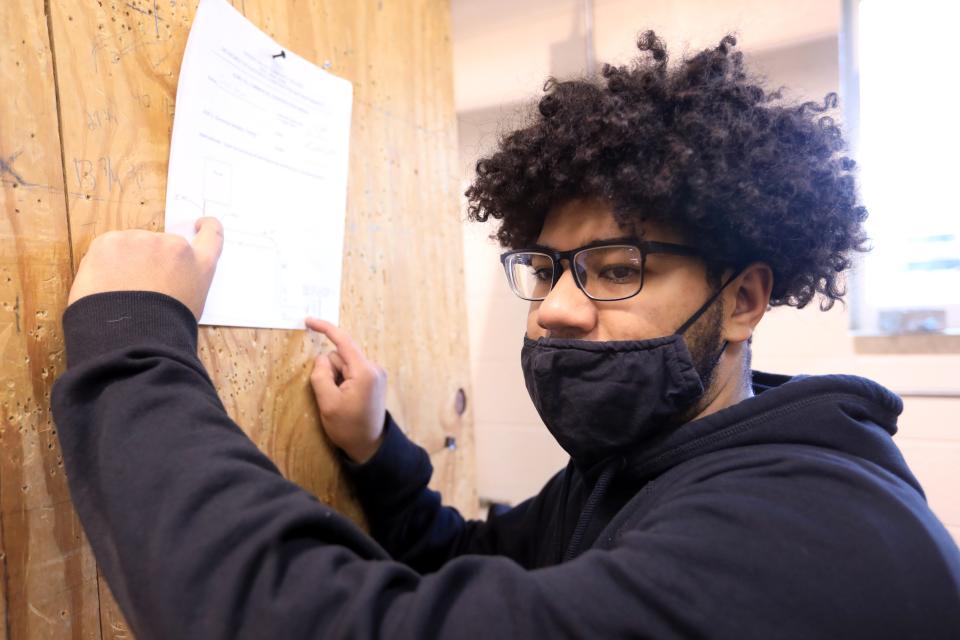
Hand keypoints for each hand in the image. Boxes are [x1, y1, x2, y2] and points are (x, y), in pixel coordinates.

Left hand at [68, 218, 223, 318]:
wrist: (134, 336)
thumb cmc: (164, 329)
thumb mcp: (191, 306)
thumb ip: (186, 282)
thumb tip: (167, 277)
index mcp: (199, 264)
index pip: (212, 236)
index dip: (207, 227)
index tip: (199, 224)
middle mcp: (174, 245)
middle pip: (160, 245)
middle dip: (149, 260)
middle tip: (139, 288)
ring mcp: (142, 240)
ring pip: (131, 246)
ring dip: (126, 261)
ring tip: (120, 292)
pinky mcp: (111, 242)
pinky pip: (106, 249)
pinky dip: (103, 264)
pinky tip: (106, 285)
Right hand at [306, 318, 386, 463]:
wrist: (369, 446)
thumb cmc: (348, 427)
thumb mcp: (327, 402)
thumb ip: (321, 375)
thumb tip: (322, 358)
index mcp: (365, 371)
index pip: (343, 342)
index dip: (325, 329)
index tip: (308, 320)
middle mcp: (373, 368)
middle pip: (340, 356)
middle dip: (330, 371)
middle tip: (332, 396)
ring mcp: (375, 374)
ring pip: (344, 365)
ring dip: (336, 378)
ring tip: (341, 401)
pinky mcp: (373, 380)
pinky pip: (351, 372)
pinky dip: (342, 381)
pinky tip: (346, 399)